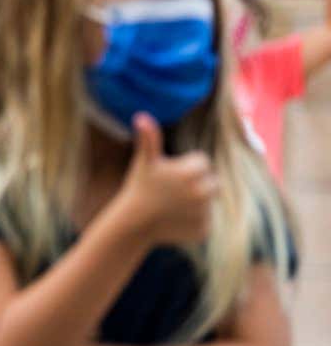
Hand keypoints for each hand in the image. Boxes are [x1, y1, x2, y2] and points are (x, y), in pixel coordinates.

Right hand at [115, 113, 216, 246]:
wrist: (134, 222)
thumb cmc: (139, 187)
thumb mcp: (145, 162)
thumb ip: (149, 138)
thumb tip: (141, 115)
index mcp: (193, 171)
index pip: (203, 164)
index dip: (185, 168)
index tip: (169, 177)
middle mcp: (203, 192)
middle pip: (211, 183)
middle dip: (196, 186)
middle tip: (173, 192)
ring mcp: (204, 212)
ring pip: (208, 203)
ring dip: (196, 204)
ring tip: (173, 206)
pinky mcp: (204, 230)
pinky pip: (206, 221)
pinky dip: (194, 222)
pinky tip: (176, 220)